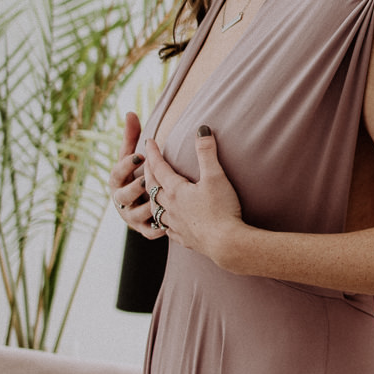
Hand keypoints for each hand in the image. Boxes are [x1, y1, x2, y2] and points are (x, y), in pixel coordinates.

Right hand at [108, 111, 161, 239]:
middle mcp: (121, 201)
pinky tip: (168, 224)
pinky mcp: (143, 230)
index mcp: (116, 181)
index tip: (139, 155)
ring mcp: (131, 217)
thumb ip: (132, 136)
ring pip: (136, 214)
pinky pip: (149, 231)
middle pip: (124, 195)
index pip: (116, 172)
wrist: (139, 202)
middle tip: (146, 180)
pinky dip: (157, 228)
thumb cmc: (135, 174)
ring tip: (157, 203)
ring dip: (146, 208)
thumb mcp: (131, 156)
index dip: (127, 165)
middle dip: (135, 187)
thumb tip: (131, 112)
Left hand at [140, 125, 245, 258]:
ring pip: (156, 209)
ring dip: (152, 197)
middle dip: (149, 172)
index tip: (148, 141)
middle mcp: (170, 207)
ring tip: (152, 192)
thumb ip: (207, 152)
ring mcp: (175, 224)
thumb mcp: (215, 176)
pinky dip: (163, 221)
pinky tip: (167, 223)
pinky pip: (166, 229)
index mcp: (175, 191)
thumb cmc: (221, 209)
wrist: (225, 243)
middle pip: (153, 187)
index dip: (153, 153)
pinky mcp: (184, 238)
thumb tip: (202, 129)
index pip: (159, 167)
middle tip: (147, 162)